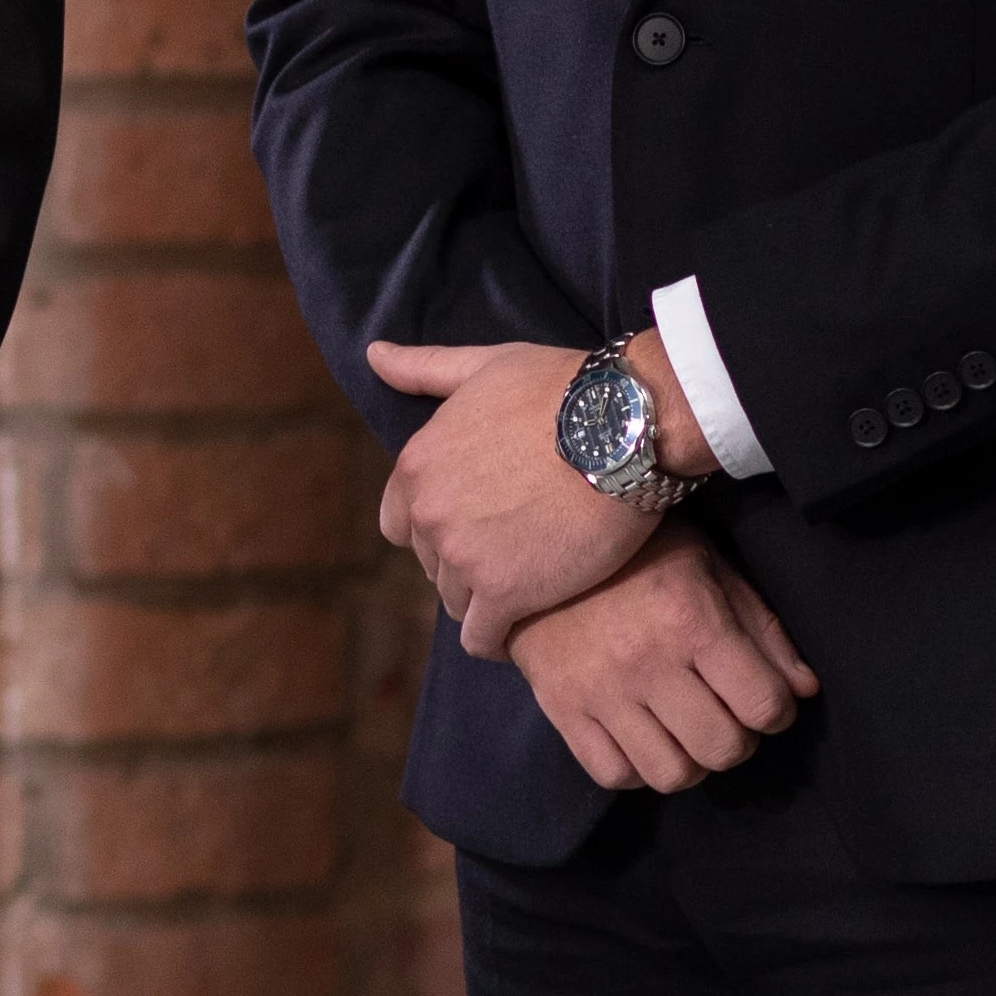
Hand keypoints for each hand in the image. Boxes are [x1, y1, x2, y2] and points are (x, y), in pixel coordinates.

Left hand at [369, 338, 655, 658]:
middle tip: (510, 557)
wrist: (622, 427)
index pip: (400, 524)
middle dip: (464, 563)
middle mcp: (429, 514)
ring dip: (484, 600)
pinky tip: (521, 631)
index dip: (435, 529)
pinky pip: (483, 637)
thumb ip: (423, 369)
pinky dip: (498, 640)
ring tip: (524, 590)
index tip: (474, 528)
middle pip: (432, 564)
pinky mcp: (506, 593)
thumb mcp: (482, 367)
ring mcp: (464, 557)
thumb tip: (373, 355)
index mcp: (416, 465)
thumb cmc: (557, 389)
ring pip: (457, 601)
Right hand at [505, 521, 818, 792]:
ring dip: (690, 760)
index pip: (764, 705)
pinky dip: (635, 767)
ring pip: (671, 774)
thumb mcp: (707, 566)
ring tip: (683, 731)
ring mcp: (599, 689)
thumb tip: (804, 690)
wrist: (536, 539)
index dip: (775, 709)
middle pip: (723, 748)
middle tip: (725, 715)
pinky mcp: (560, 705)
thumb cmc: (636, 550)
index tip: (763, 697)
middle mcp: (646, 661)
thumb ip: (761, 627)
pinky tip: (640, 737)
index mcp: (691, 619)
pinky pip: (612, 774)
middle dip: (737, 739)